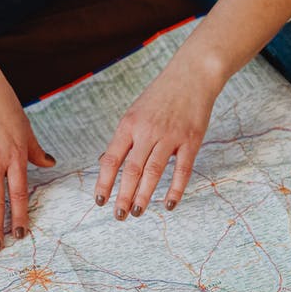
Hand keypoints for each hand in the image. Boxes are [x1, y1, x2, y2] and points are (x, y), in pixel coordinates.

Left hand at [94, 62, 217, 217]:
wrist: (191, 75)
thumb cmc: (159, 97)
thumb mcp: (134, 113)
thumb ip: (123, 139)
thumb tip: (105, 163)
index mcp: (129, 125)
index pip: (111, 159)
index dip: (104, 182)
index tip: (99, 200)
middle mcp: (147, 131)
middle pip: (131, 170)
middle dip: (123, 196)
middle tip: (118, 216)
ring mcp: (170, 136)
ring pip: (153, 172)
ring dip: (144, 195)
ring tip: (136, 212)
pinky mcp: (191, 140)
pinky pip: (182, 170)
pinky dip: (175, 189)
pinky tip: (168, 204)